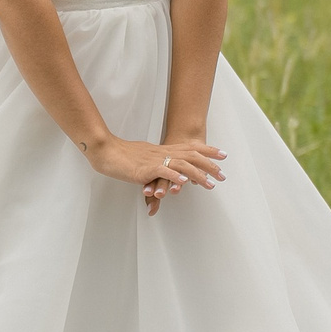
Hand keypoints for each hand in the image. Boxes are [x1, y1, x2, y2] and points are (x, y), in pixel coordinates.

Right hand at [81, 135, 223, 211]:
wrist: (107, 151)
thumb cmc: (123, 156)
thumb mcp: (145, 157)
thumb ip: (157, 164)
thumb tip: (165, 171)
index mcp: (164, 149)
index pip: (191, 147)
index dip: (208, 150)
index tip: (223, 155)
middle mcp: (163, 152)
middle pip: (192, 156)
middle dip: (210, 165)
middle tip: (223, 175)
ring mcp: (155, 160)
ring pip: (181, 164)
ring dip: (197, 174)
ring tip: (209, 184)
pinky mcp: (145, 169)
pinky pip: (163, 171)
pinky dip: (174, 176)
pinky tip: (183, 183)